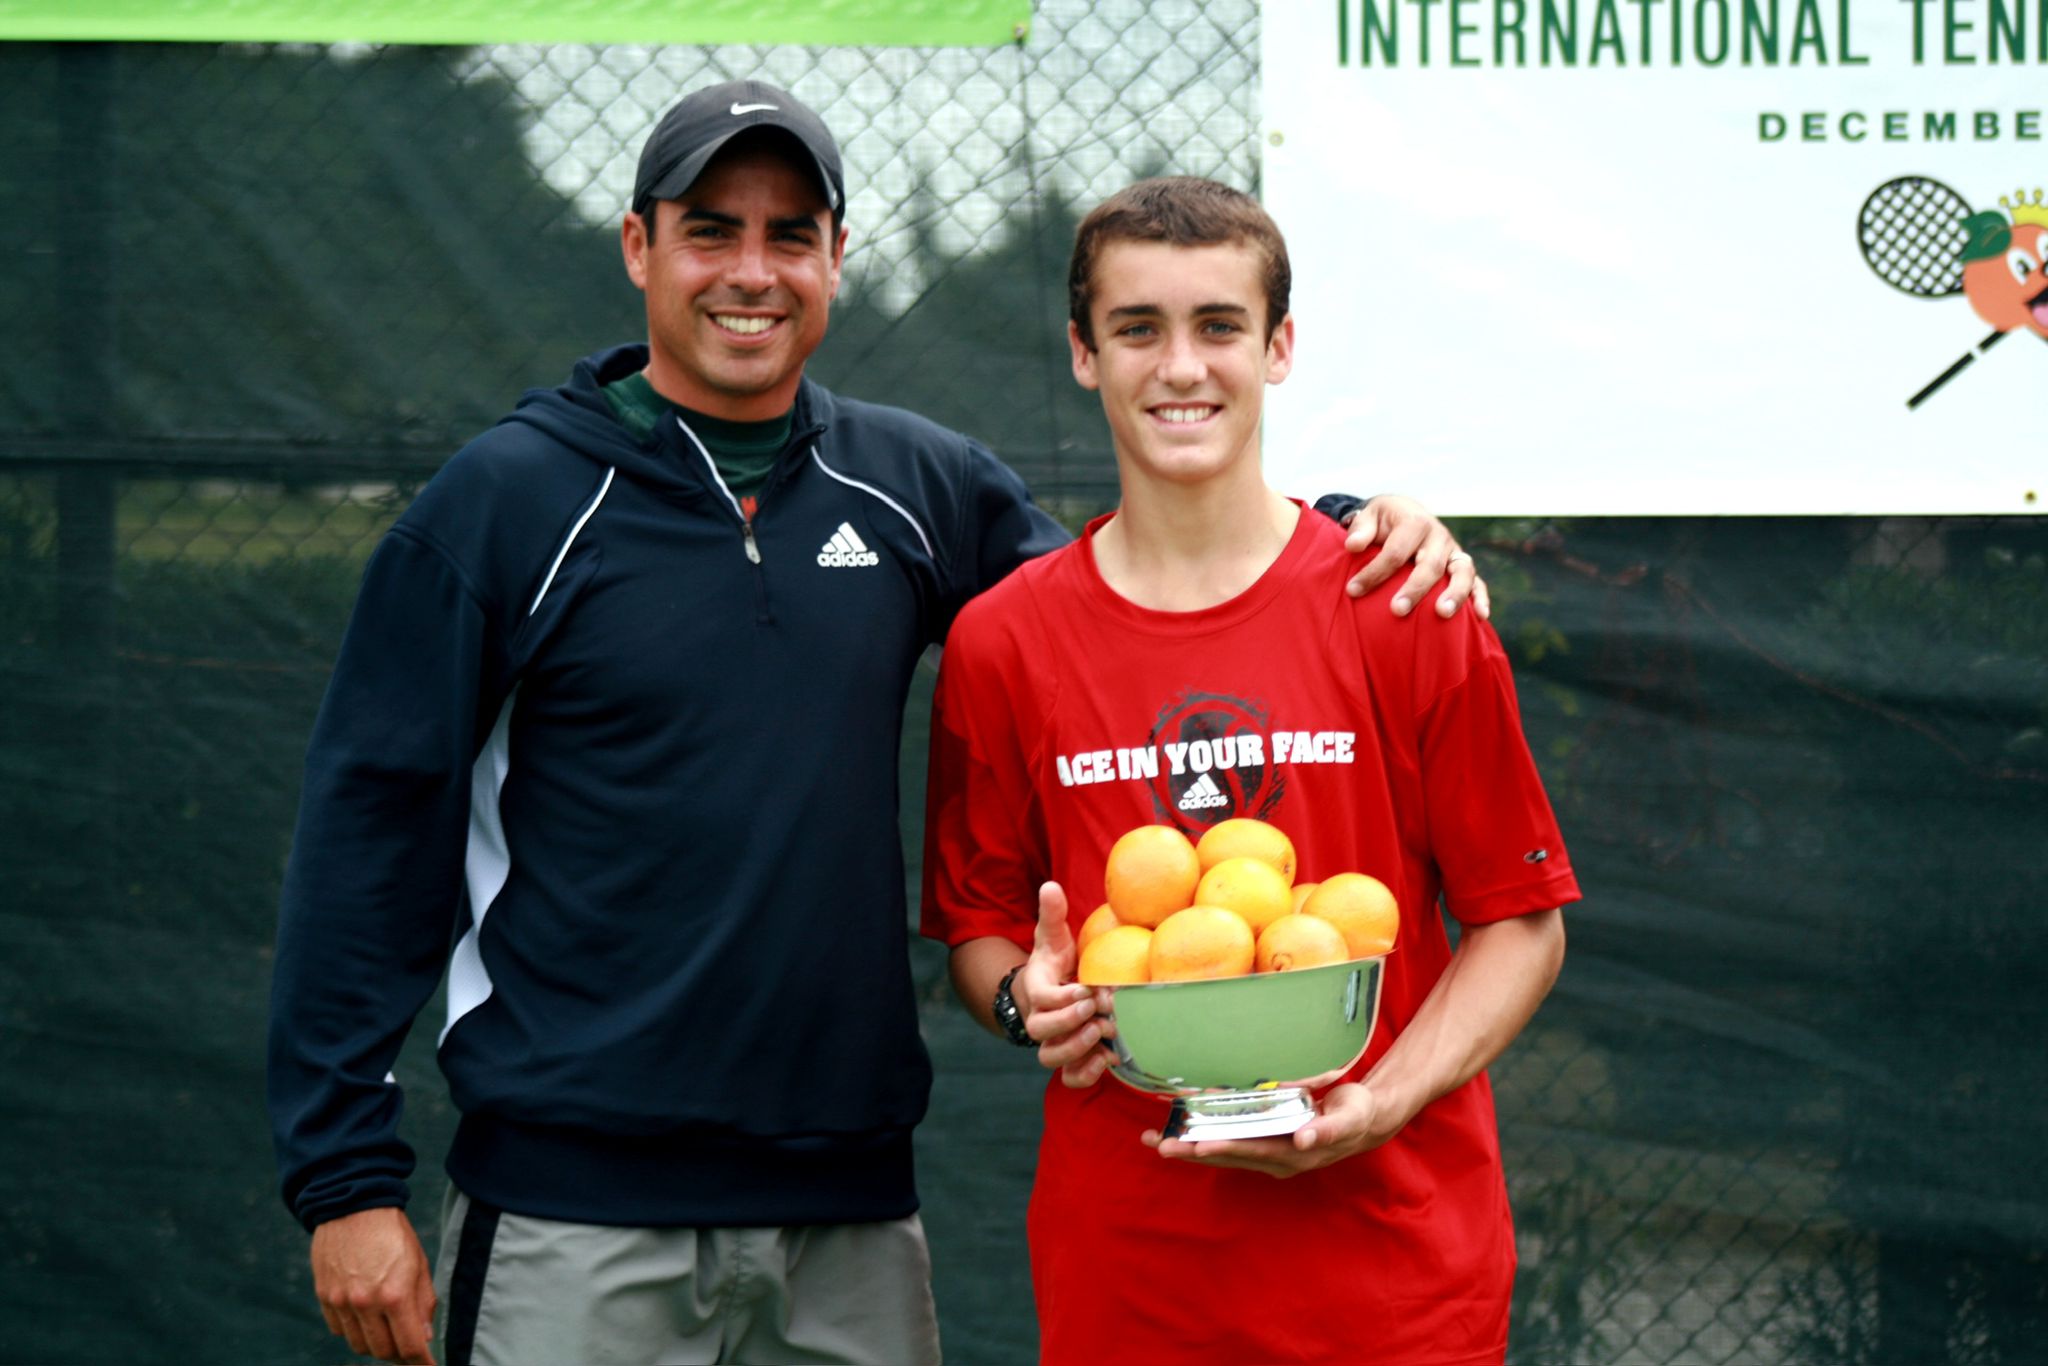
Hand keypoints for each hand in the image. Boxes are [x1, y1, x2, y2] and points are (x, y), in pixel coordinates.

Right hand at [310, 1206, 437, 1364]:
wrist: (353, 1206)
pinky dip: (354, 1331)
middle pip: (383, 1352)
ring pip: (359, 1345)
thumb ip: (423, 1304)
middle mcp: (366, 1303)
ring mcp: (341, 1302)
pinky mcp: (324, 1297)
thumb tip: (424, 1338)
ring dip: (376, 1345)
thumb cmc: (393, 1234)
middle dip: (399, 1355)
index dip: (422, 1362)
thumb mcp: (419, 1264)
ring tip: (388, 1331)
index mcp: (395, 1294)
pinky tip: (365, 1318)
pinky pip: (339, 1330)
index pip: (409, 1347)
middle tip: (409, 1347)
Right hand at [1018, 882, 1115, 1087]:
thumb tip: (1050, 886)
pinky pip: (1070, 1078)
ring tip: (1103, 1033)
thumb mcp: (1053, 937)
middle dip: (1070, 1023)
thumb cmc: (1055, 963)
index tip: (1086, 989)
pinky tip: (1108, 1059)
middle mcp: (1040, 1018)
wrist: (1051, 992)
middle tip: (1097, 1009)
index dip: (1062, 999)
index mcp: (1036, 988)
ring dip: (1077, 1049)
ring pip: (1051, 1058)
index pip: (1041, 998)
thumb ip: (1051, 914)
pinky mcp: (1069, 1059)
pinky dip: (1086, 1074)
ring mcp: (1053, 1041)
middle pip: (1041, 1033)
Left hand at [1140, 1082, 1397, 1177]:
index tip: (1195, 1144)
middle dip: (1191, 1150)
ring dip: (1188, 1146)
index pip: (1250, 1151)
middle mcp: (1275, 1158)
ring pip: (1222, 1151)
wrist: (1365, 1122)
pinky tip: (1182, 1125)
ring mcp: (1267, 1153)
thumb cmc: (1356, 1115)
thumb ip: (1326, 1130)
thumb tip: (1303, 1140)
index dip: (1223, 1147)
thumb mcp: (1348, 1118)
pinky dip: (1204, 1133)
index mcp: (1293, 1155)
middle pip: (1227, 1155)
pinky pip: (1229, 1140)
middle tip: (1156, 1144)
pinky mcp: (1264, 1143)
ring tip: (1154, 1140)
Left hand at [1342, 495, 1488, 618]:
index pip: (1396, 551)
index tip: (1353, 591)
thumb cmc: (1384, 521)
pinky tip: (1481, 616)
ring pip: (1462, 572)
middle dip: (1414, 589)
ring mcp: (1454, 552)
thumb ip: (1360, 529)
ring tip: (1442, 614)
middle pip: (1430, 564)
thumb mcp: (1369, 516)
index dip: (1374, 572)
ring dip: (1455, 594)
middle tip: (1396, 610)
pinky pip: (1477, 582)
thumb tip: (1352, 545)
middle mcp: (1439, 537)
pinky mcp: (1462, 565)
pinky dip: (1480, 597)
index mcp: (1414, 523)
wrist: (1407, 513)